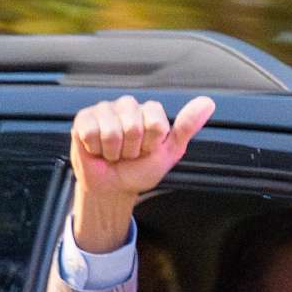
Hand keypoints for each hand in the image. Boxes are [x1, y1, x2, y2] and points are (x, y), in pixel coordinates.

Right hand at [70, 95, 215, 252]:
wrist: (113, 188)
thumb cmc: (140, 170)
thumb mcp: (168, 152)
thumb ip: (186, 127)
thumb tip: (208, 103)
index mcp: (150, 110)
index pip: (155, 122)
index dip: (151, 144)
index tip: (147, 151)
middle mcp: (128, 105)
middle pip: (133, 126)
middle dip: (131, 150)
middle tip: (128, 154)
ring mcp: (104, 109)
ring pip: (111, 131)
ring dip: (113, 152)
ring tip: (113, 153)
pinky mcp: (83, 118)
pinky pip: (90, 133)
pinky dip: (95, 149)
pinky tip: (97, 150)